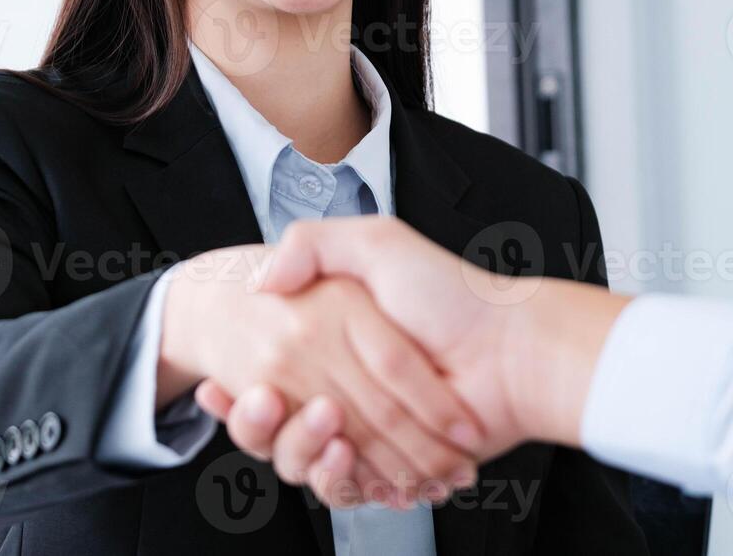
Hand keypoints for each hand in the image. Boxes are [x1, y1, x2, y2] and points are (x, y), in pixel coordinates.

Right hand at [195, 217, 630, 502]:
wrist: (513, 352)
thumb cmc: (453, 295)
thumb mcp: (378, 244)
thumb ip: (313, 245)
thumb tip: (260, 280)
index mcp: (334, 342)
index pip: (268, 375)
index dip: (238, 387)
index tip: (219, 384)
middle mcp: (346, 388)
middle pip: (275, 424)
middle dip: (258, 422)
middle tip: (265, 399)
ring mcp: (368, 432)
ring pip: (302, 461)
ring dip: (298, 449)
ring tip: (320, 422)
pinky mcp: (392, 468)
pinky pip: (346, 487)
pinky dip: (339, 479)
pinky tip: (340, 454)